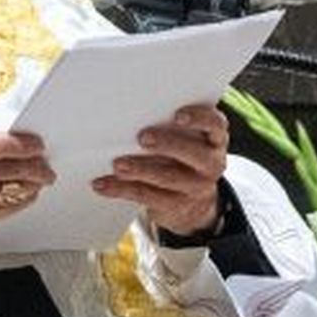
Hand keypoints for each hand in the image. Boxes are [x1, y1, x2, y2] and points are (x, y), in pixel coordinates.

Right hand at [0, 126, 54, 235]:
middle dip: (37, 166)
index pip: (4, 145)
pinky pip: (7, 209)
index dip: (27, 146)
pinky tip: (26, 193)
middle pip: (14, 169)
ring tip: (40, 178)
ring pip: (14, 190)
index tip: (38, 145)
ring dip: (33, 184)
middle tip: (46, 165)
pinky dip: (22, 200)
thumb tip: (14, 135)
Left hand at [93, 103, 227, 236]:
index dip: (199, 118)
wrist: (193, 201)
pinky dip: (121, 189)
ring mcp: (195, 187)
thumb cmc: (181, 154)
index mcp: (215, 139)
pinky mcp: (174, 205)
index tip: (178, 116)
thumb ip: (169, 124)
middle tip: (142, 138)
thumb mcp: (186, 139)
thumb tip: (132, 110)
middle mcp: (211, 163)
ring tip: (117, 165)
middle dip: (167, 144)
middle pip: (193, 153)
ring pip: (168, 178)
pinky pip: (146, 196)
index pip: (214, 124)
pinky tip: (102, 184)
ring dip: (139, 170)